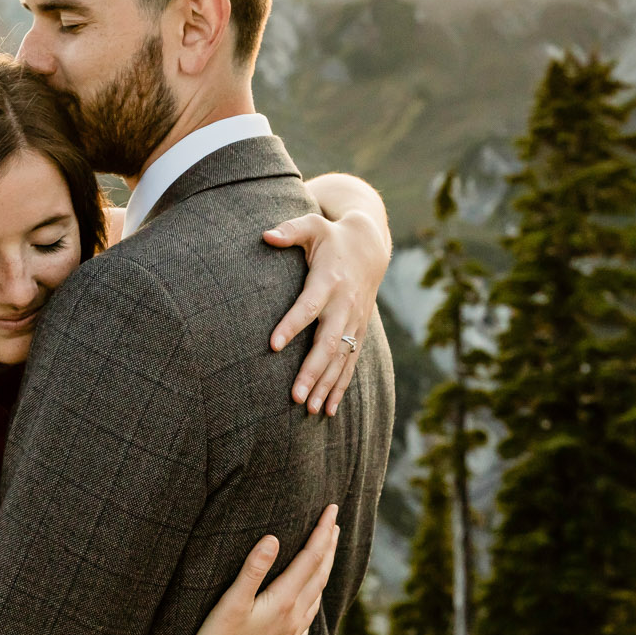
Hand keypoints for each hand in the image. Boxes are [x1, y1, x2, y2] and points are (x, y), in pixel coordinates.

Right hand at [185, 505, 339, 634]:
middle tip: (334, 524)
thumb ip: (253, 569)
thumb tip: (274, 538)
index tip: (332, 509)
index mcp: (283, 602)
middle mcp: (295, 619)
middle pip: (319, 575)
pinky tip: (308, 602)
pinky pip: (308, 620)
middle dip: (328, 547)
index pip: (311, 558)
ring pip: (316, 597)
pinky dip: (313, 600)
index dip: (322, 532)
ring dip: (323, 572)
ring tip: (325, 556)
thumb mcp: (230, 603)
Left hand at [264, 211, 388, 415]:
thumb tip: (265, 235)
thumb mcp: (312, 225)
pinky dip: (341, 387)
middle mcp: (344, 304)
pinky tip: (329, 409)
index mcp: (329, 281)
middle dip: (312, 371)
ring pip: (341, 359)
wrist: (370, 246)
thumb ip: (290, 229)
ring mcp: (354, 321)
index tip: (272, 345)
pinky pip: (351, 363)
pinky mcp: (359, 331)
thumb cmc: (331, 236)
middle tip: (295, 396)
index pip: (309, 306)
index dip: (292, 325)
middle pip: (329, 343)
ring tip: (310, 409)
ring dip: (326, 385)